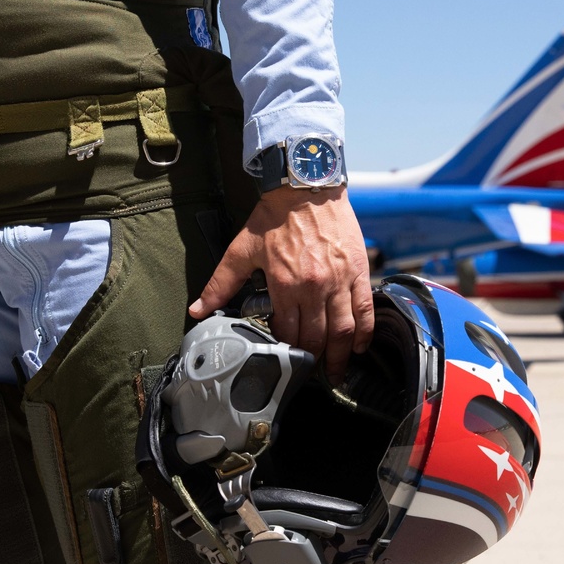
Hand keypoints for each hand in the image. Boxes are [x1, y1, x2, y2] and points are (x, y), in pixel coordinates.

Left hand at [190, 187, 373, 377]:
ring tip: (336, 372)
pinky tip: (359, 346)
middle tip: (312, 376)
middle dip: (313, 362)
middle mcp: (314, 287)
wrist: (307, 187)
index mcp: (285, 285)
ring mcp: (340, 280)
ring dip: (340, 356)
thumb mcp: (241, 249)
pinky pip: (365, 309)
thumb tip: (197, 310)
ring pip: (343, 330)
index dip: (286, 352)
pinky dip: (364, 332)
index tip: (286, 361)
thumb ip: (220, 283)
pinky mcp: (358, 271)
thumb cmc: (274, 217)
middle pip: (316, 338)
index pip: (287, 333)